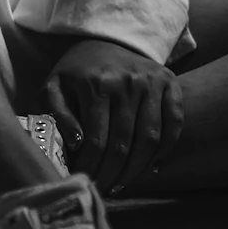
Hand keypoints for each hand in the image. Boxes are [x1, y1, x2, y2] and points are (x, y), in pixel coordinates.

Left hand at [39, 38, 184, 196]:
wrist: (107, 38)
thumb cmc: (76, 71)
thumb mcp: (53, 87)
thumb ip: (58, 116)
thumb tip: (77, 144)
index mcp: (96, 84)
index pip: (96, 141)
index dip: (91, 169)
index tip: (86, 184)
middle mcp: (127, 82)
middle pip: (124, 144)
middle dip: (112, 175)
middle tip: (104, 190)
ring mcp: (152, 81)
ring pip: (150, 138)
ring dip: (137, 169)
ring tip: (123, 184)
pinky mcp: (169, 81)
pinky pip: (174, 123)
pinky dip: (166, 150)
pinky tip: (151, 167)